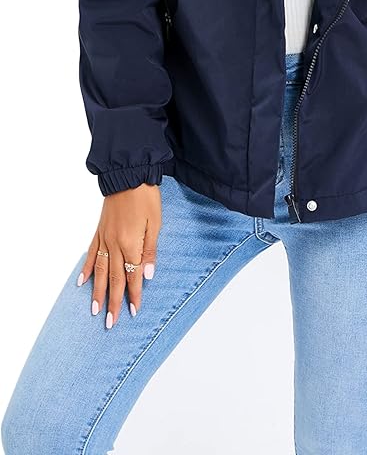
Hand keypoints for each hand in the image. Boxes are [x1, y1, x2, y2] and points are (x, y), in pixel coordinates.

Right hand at [77, 183, 161, 327]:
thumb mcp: (155, 223)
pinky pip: (90, 253)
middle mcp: (114, 244)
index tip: (133, 312)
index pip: (132, 276)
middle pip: (113, 278)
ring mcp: (104, 238)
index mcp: (130, 243)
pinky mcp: (99, 230)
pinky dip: (85, 269)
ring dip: (96, 292)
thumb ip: (150, 250)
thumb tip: (147, 275)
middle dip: (112, 301)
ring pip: (99, 270)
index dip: (134, 295)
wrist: (128, 174)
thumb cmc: (146, 197)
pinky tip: (81, 282)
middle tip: (110, 323)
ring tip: (94, 310)